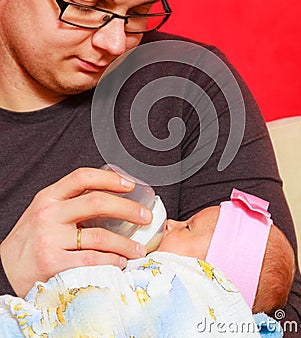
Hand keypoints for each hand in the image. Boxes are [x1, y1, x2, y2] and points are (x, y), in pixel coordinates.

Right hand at [0, 167, 151, 296]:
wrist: (5, 267)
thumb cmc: (32, 239)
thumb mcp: (46, 211)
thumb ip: (71, 202)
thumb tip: (112, 197)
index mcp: (49, 197)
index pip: (82, 177)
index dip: (110, 178)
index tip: (129, 184)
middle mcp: (49, 215)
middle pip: (97, 202)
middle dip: (128, 209)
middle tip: (144, 217)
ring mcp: (50, 239)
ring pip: (99, 235)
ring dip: (125, 242)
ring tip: (137, 248)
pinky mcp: (52, 264)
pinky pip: (91, 260)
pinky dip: (111, 261)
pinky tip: (119, 262)